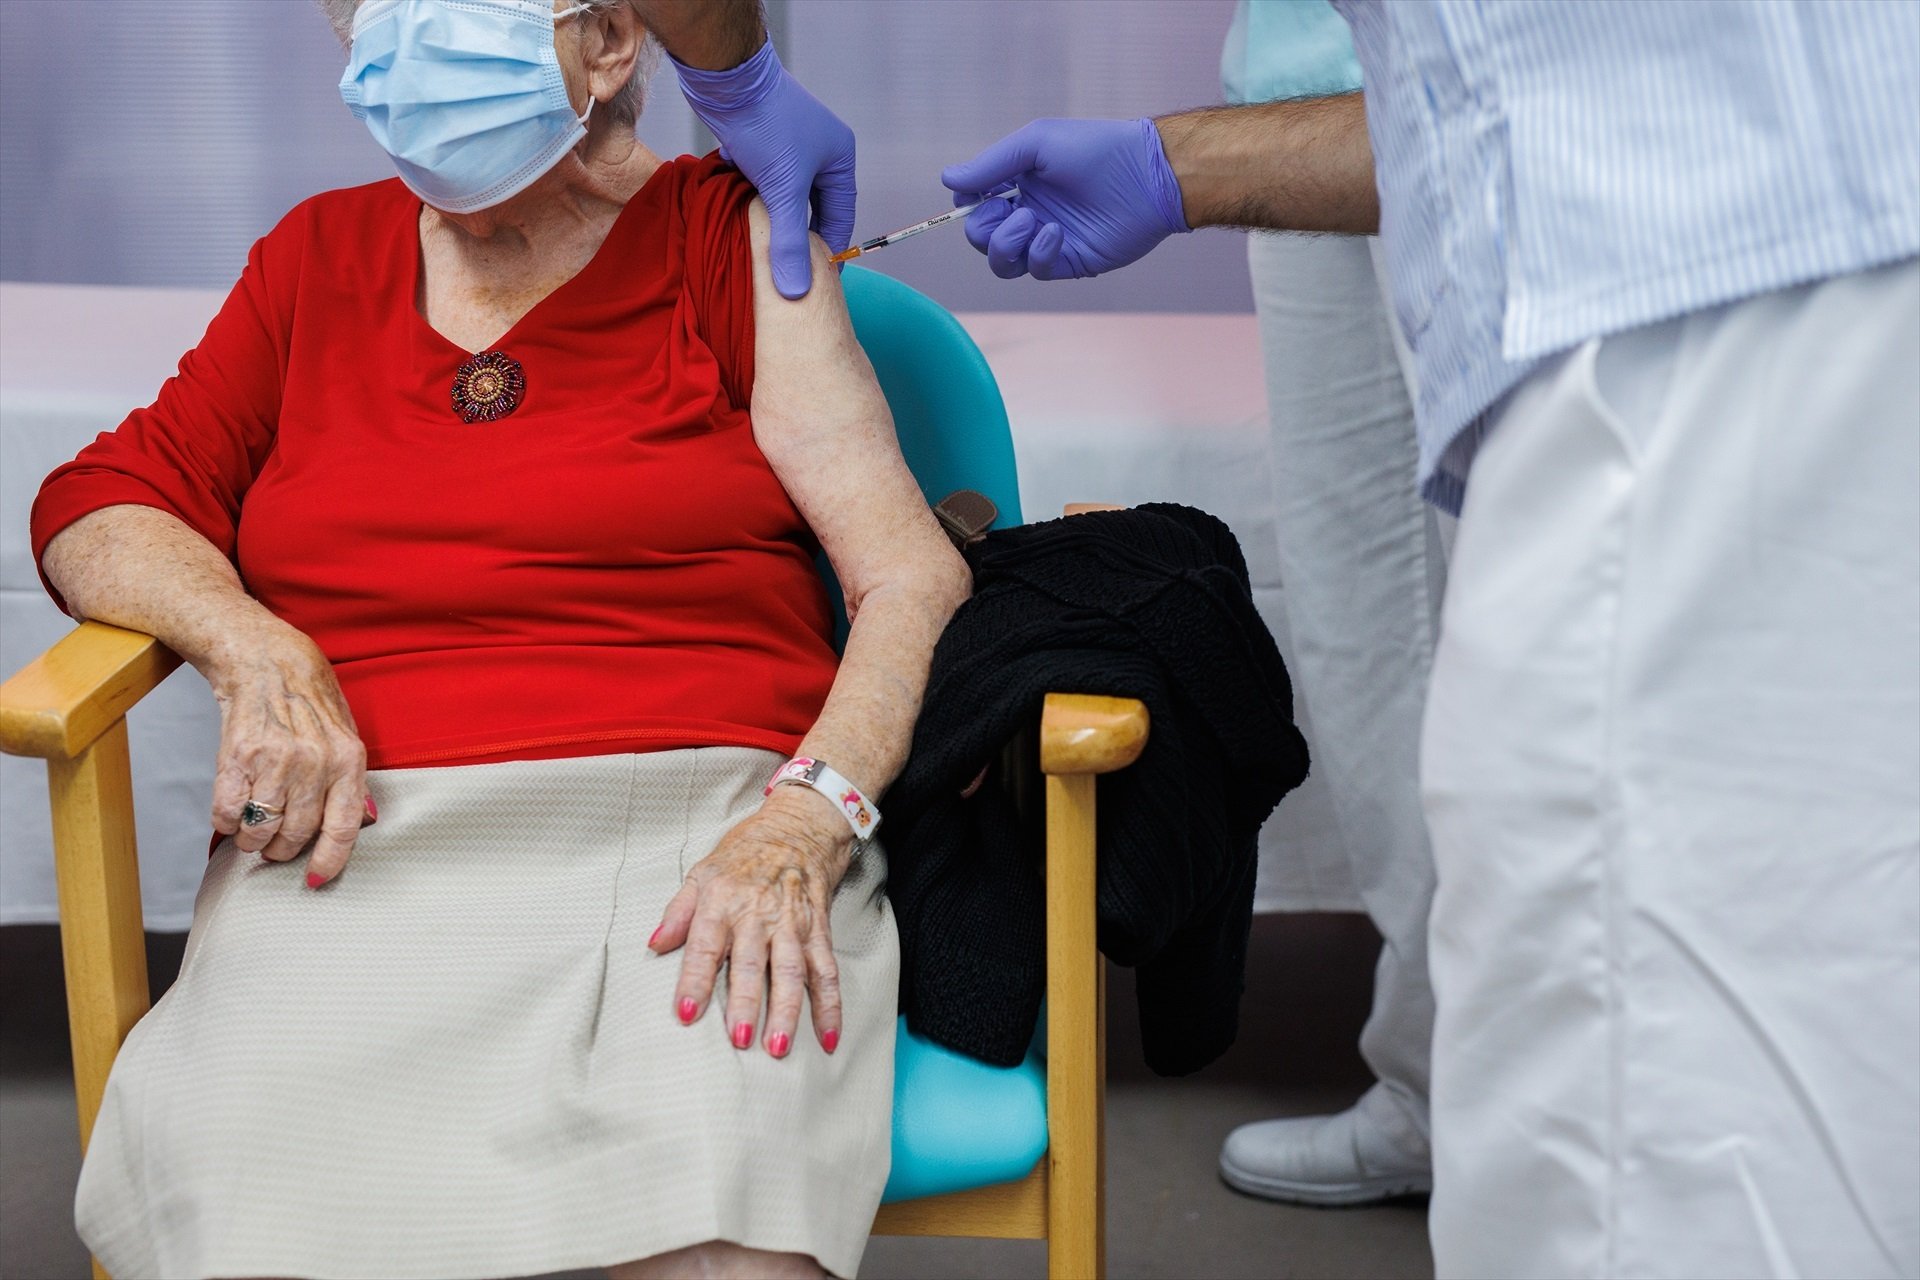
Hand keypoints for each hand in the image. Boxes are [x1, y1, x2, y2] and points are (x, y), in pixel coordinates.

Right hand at [205, 619, 368, 887]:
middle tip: (276, 845)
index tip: (315, 879)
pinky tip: (232, 813)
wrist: (266, 661)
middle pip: (297, 833)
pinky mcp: (236, 756)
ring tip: (255, 830)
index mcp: (348, 760)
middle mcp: (314, 763)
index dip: (329, 860)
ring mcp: (274, 760)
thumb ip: (353, 780)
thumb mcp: (347, 734)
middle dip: (283, 850)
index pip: (343, 826)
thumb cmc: (310, 700)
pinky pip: (227, 811)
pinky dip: (226, 822)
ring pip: (261, 829)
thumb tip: (364, 821)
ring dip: (253, 840)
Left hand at [649, 788, 853, 1058]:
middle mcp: (758, 914)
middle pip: (751, 964)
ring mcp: (792, 923)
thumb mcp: (702, 870)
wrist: (800, 825)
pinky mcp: (819, 930)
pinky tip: (829, 1037)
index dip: (694, 980)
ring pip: (791, 972)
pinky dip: (830, 1006)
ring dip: (787, 1011)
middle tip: (740, 1040)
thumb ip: (678, 911)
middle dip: (746, 1003)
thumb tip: (655, 944)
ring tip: (779, 1047)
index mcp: (722, 901)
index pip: (704, 946)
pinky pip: (826, 970)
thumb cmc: (746, 851)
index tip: (686, 1014)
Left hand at [675, 39, 855, 299]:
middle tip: (787, 272)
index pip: (840, 216)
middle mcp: (819, 151)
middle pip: (812, 207)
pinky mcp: (762, 141)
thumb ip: (790, 242)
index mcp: (838, 158)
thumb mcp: (783, 190)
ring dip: (773, 220)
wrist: (727, 77)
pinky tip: (742, 220)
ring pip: (785, 196)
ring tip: (763, 252)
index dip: (829, 250)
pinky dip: (755, 201)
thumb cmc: (765, 126)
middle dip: (798, 237)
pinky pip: (764, 183)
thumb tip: (796, 291)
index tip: (815, 281)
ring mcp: (790, 145)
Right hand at [941, 117, 1188, 280]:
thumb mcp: (1036, 144)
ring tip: (1031, 221)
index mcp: (1018, 182)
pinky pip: (1035, 269)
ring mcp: (1046, 239)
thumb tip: (947, 179)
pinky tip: (1056, 233)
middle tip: (1011, 210)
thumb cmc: (1095, 150)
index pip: (973, 203)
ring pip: (1001, 262)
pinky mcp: (1067, 261)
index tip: (976, 194)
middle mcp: (1028, 211)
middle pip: (980, 237)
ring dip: (1005, 244)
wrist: (1147, 176)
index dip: (967, 204)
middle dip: (983, 228)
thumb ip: (990, 165)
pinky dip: (1038, 253)